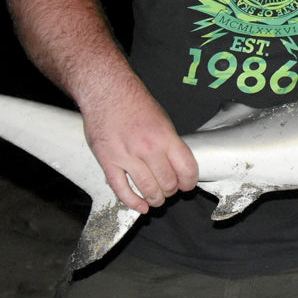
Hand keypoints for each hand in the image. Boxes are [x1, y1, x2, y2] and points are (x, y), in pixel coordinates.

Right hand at [82, 86, 198, 213]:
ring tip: (156, 198)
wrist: (107, 91)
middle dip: (171, 191)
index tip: (188, 185)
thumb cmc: (134, 103)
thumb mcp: (163, 119)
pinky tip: (140, 206)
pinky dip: (132, 202)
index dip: (190, 182)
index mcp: (165, 136)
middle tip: (169, 189)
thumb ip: (170, 143)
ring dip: (155, 199)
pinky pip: (121, 189)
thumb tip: (178, 165)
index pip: (186, 169)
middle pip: (167, 183)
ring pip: (147, 190)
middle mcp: (148, 148)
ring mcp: (127, 156)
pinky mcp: (108, 161)